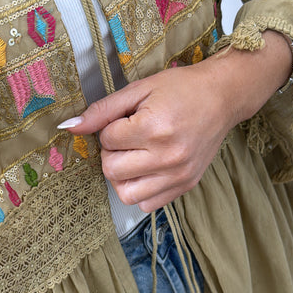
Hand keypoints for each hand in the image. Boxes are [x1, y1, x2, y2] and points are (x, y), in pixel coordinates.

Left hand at [58, 31, 292, 211]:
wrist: (223, 97)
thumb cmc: (182, 89)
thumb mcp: (140, 89)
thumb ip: (103, 110)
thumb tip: (69, 127)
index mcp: (155, 128)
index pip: (107, 140)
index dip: (110, 129)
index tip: (127, 119)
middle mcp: (167, 156)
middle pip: (111, 170)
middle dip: (112, 153)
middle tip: (128, 137)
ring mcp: (178, 175)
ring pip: (126, 194)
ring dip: (122, 176)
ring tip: (135, 156)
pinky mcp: (186, 185)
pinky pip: (148, 204)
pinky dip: (140, 190)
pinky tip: (147, 169)